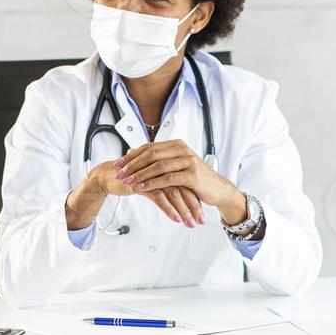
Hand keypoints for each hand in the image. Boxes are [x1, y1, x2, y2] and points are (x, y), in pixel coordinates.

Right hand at [68, 160, 200, 229]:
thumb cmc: (132, 179)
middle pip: (184, 188)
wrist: (109, 176)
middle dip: (193, 207)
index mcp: (168, 167)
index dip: (196, 200)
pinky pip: (159, 197)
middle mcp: (163, 170)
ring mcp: (153, 176)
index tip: (202, 215)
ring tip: (190, 224)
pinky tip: (175, 219)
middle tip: (201, 222)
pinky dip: (169, 209)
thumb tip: (181, 198)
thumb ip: (166, 186)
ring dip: (184, 210)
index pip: (187, 184)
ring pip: (174, 193)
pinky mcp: (142, 183)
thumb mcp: (153, 183)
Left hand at [116, 141, 246, 225]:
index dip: (131, 156)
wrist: (218, 189)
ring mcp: (188, 161)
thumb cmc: (195, 179)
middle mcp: (182, 149)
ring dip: (140, 174)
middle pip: (151, 154)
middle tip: (118, 174)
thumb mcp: (175, 166)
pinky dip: (152, 183)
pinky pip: (167, 178)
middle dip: (132, 165)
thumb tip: (132, 152)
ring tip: (126, 182)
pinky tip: (141, 188)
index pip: (149, 147)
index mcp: (176, 145)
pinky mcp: (192, 174)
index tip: (117, 164)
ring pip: (157, 166)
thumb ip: (157, 159)